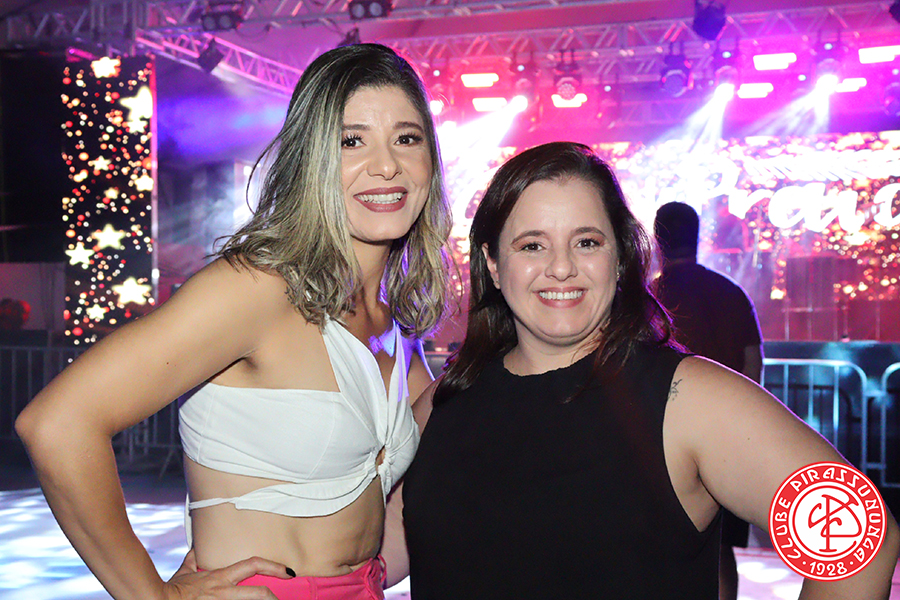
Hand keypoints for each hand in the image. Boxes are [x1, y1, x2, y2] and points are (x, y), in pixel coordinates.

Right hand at [166, 551, 293, 598]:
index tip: (288, 571)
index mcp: (221, 577)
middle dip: (275, 597)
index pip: (253, 565)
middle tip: (284, 599)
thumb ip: (193, 560)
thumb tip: (196, 549)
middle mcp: (225, 592)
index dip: (274, 566)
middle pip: (259, 593)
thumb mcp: (185, 572)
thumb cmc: (172, 589)